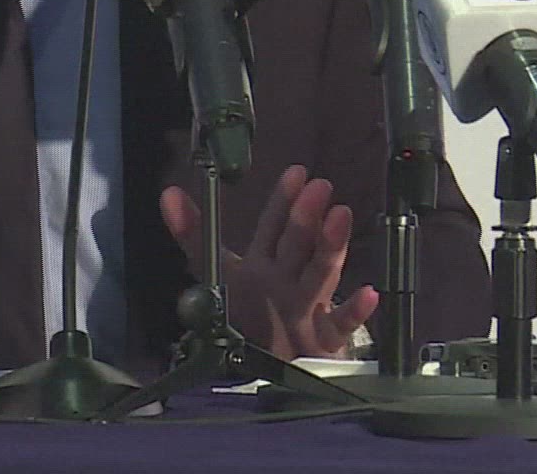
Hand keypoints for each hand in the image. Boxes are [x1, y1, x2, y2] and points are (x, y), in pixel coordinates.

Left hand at [159, 164, 377, 360]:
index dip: (282, 200)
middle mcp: (287, 279)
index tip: (296, 172)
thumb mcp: (216, 269)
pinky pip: (341, 325)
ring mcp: (308, 307)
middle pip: (297, 245)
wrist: (266, 364)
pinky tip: (368, 293)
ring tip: (341, 217)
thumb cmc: (245, 309)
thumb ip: (192, 233)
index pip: (273, 226)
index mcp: (264, 262)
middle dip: (305, 217)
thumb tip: (167, 193)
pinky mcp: (323, 339)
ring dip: (330, 248)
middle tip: (319, 187)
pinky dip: (354, 310)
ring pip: (319, 275)